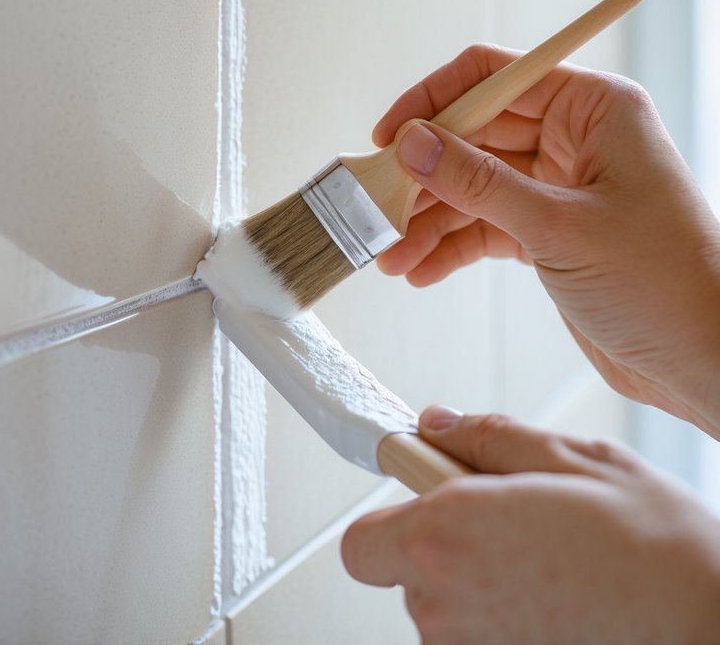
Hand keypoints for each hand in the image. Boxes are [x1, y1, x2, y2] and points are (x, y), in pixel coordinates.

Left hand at [342, 410, 719, 644]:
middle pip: (407, 572)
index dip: (393, 515)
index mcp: (448, 533)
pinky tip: (559, 599)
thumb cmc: (653, 545)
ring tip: (551, 563)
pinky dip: (507, 620)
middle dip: (446, 542)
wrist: (710, 626)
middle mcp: (445, 605)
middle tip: (514, 521)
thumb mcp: (573, 457)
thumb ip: (489, 440)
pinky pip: (481, 638)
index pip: (361, 541)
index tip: (430, 492)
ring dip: (482, 584)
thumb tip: (436, 423)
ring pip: (447, 610)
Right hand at [374, 47, 719, 437]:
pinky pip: (487, 225)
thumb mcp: (560, 227)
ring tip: (392, 253)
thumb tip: (413, 143)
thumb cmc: (670, 284)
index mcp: (594, 108)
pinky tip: (423, 268)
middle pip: (476, 133)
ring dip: (431, 218)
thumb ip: (478, 182)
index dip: (436, 100)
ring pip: (474, 185)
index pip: (496, 76)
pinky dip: (453, 245)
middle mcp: (577, 138)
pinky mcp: (552, 232)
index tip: (390, 134)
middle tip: (377, 204)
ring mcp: (562, 186)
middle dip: (424, 172)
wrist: (709, 361)